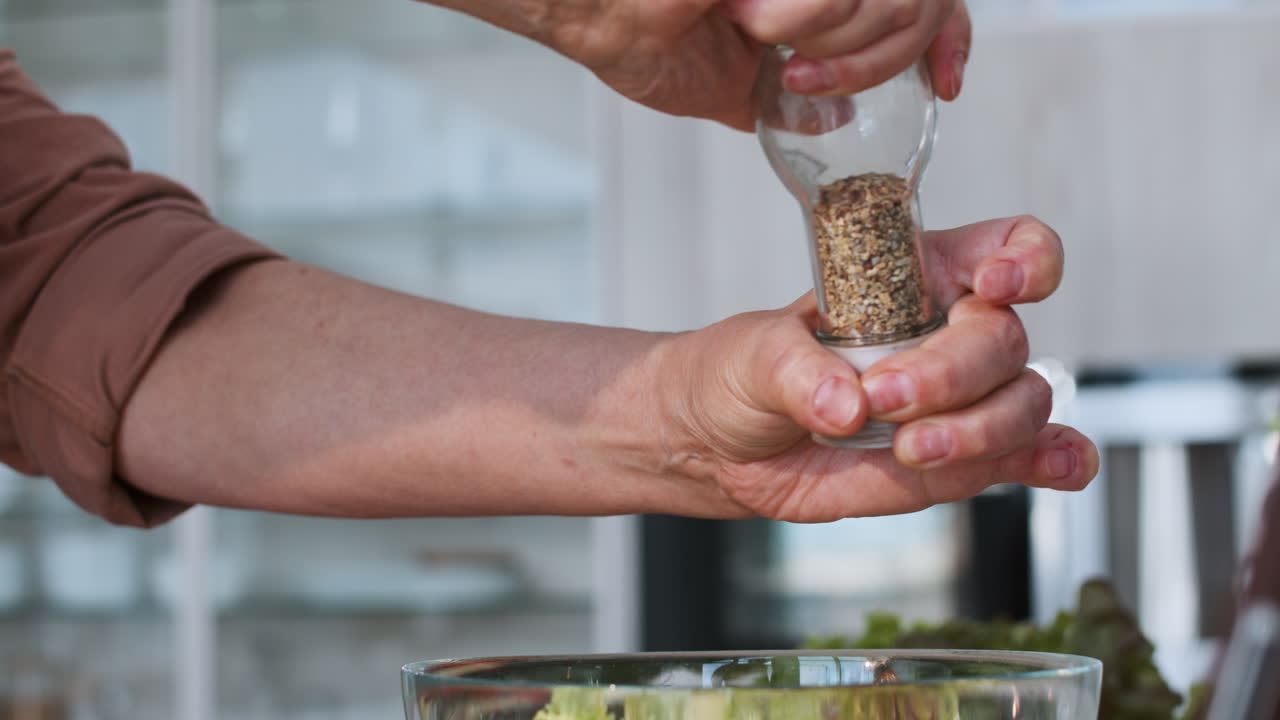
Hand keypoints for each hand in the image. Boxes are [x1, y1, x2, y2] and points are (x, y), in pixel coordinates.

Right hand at [427, 0, 970, 130]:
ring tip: (770, 48)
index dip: (951, 38)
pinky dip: (807, 19)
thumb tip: (830, 118)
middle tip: (809, 78)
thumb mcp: (732, 88)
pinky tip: (754, 20)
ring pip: (895, 0)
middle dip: (880, 59)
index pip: (925, 3)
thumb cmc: (646, 40)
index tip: (947, 83)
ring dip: (840, 45)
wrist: (601, 15)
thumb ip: (784, 102)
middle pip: (923, 3)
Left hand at [658, 216, 1097, 522]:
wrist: (718, 446)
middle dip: (950, 374)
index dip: (1024, 259)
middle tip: (882, 399)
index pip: (1007, 245)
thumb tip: (844, 406)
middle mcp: (949, 334)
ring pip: (1021, 403)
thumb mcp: (753, 354)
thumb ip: (797, 373)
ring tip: (909, 448)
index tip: (991, 287)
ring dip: (980, 430)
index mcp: (914, 278)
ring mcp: (959, 401)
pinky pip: (1023, 457)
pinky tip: (1059, 470)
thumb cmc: (739, 374)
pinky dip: (1051, 462)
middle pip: (1005, 338)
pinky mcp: (956, 459)